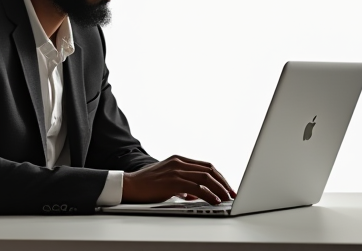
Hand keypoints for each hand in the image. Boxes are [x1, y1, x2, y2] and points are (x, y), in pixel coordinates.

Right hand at [122, 155, 236, 204]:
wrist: (130, 186)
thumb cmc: (147, 185)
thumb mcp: (168, 180)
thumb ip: (183, 184)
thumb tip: (197, 194)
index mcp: (179, 160)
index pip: (206, 166)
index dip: (219, 177)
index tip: (227, 188)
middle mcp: (179, 162)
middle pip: (209, 170)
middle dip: (223, 183)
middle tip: (231, 194)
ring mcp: (176, 170)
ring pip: (205, 177)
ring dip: (219, 189)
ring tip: (226, 199)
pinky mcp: (172, 181)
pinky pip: (196, 187)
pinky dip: (209, 194)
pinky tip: (214, 201)